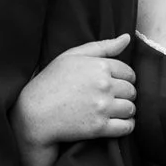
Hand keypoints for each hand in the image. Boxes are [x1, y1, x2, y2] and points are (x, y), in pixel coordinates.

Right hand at [12, 35, 135, 165]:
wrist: (34, 114)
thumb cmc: (51, 81)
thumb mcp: (72, 56)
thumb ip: (102, 46)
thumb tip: (127, 37)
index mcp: (99, 66)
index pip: (128, 72)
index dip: (124, 79)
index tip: (115, 85)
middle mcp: (104, 85)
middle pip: (131, 91)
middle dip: (125, 95)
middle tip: (112, 99)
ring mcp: (102, 107)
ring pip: (131, 109)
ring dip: (126, 111)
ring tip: (114, 112)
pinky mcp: (99, 127)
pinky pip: (126, 127)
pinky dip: (126, 126)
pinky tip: (117, 123)